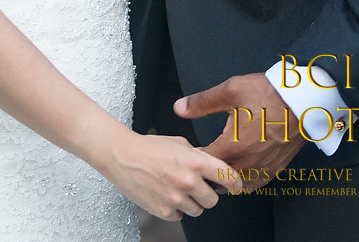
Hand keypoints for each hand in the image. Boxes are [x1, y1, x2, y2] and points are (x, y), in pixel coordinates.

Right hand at [100, 127, 241, 220]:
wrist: (123, 156)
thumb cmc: (148, 146)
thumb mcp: (179, 142)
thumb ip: (197, 155)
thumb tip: (209, 165)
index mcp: (196, 162)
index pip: (227, 178)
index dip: (234, 183)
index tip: (235, 186)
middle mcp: (189, 182)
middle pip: (214, 200)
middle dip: (208, 193)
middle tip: (198, 186)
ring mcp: (177, 198)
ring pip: (197, 210)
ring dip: (192, 202)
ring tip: (177, 188)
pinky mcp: (164, 211)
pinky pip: (180, 216)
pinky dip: (176, 208)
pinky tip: (166, 194)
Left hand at [174, 72, 303, 192]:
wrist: (302, 100)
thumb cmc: (267, 93)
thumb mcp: (231, 91)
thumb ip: (202, 102)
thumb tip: (179, 108)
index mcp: (232, 147)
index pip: (204, 164)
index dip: (194, 158)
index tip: (190, 150)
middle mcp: (248, 164)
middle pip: (219, 181)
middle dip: (208, 171)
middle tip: (203, 156)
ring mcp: (263, 169)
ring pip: (238, 185)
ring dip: (226, 178)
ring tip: (220, 162)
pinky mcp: (276, 169)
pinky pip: (255, 183)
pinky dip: (244, 178)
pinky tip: (241, 165)